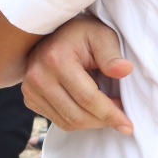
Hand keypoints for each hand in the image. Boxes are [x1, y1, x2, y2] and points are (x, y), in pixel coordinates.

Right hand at [22, 14, 134, 135]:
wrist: (53, 32)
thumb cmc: (82, 33)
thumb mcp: (101, 36)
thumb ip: (112, 55)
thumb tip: (125, 70)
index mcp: (56, 59)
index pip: (88, 98)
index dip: (110, 114)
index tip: (128, 125)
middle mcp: (39, 76)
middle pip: (77, 115)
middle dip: (102, 121)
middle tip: (120, 116)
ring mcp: (30, 89)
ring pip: (67, 122)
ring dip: (91, 122)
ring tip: (106, 110)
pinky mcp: (29, 98)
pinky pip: (58, 120)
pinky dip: (77, 120)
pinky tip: (89, 109)